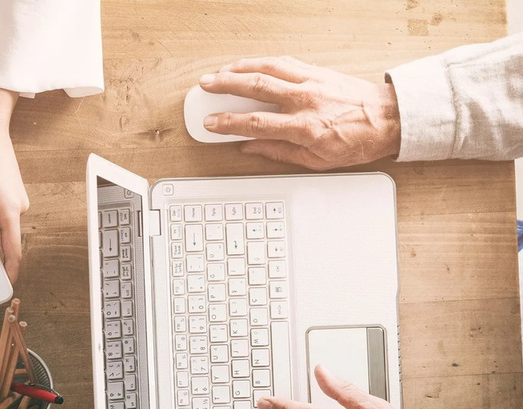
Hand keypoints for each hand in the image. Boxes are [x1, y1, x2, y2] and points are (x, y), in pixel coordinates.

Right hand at [199, 57, 401, 169]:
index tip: (210, 122)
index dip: (228, 123)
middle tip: (205, 85)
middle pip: (257, 87)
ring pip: (269, 67)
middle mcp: (306, 100)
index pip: (256, 123)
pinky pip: (286, 62)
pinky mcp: (319, 71)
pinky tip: (251, 64)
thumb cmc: (358, 141)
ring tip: (221, 70)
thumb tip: (251, 147)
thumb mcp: (316, 160)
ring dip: (241, 67)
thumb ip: (279, 152)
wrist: (390, 119)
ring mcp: (313, 81)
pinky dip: (264, 62)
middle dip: (226, 85)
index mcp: (304, 127)